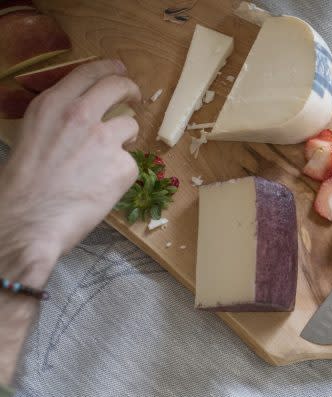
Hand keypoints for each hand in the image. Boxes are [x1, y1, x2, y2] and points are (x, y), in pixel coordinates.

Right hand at [0, 59, 139, 284]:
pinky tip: (101, 188)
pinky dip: (122, 175)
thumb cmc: (24, 186)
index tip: (119, 71)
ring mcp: (105, 139)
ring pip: (131, 127)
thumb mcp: (32, 136)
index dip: (108, 69)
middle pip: (118, 86)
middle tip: (134, 98)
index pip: (88, 72)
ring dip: (125, 140)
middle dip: (130, 89)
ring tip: (106, 162)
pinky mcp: (123, 166)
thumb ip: (59, 121)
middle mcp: (80, 115)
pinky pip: (131, 164)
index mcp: (52, 105)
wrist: (29, 221)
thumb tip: (82, 119)